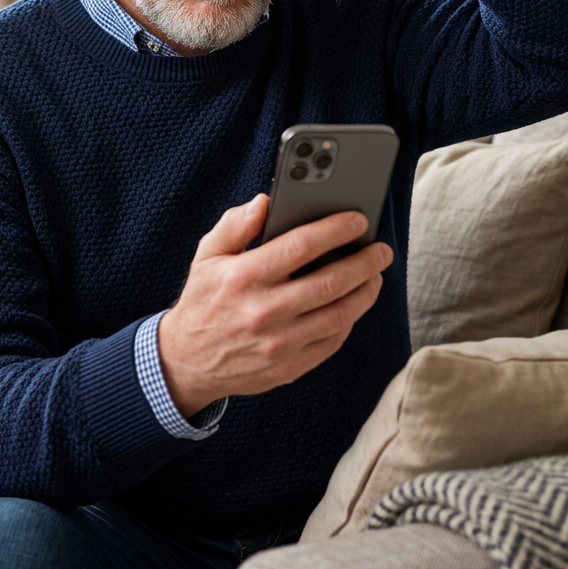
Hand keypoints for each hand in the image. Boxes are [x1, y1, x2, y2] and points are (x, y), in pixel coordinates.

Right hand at [158, 193, 392, 417]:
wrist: (187, 361)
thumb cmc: (203, 300)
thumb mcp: (207, 255)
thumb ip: (235, 224)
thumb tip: (266, 201)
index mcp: (244, 277)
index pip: (301, 246)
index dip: (335, 229)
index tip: (358, 219)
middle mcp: (264, 310)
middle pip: (331, 282)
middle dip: (364, 262)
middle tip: (380, 249)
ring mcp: (279, 343)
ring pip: (340, 314)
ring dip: (365, 291)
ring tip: (374, 275)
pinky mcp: (289, 367)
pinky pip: (332, 341)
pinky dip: (349, 320)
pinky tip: (353, 303)